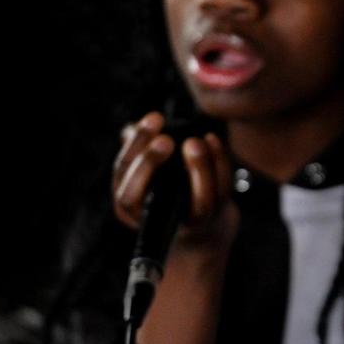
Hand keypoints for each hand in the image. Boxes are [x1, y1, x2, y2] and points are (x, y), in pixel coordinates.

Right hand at [113, 112, 237, 250]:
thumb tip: (129, 129)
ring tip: (195, 141)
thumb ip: (139, 152)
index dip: (135, 146)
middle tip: (164, 139)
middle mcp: (151, 215)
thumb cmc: (168, 191)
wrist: (200, 224)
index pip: (123, 172)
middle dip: (150, 163)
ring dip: (197, 168)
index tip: (153, 118)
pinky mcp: (213, 218)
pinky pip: (220, 193)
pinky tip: (212, 139)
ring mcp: (186, 221)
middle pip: (145, 194)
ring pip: (194, 200)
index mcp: (129, 200)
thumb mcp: (148, 174)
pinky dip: (220, 165)